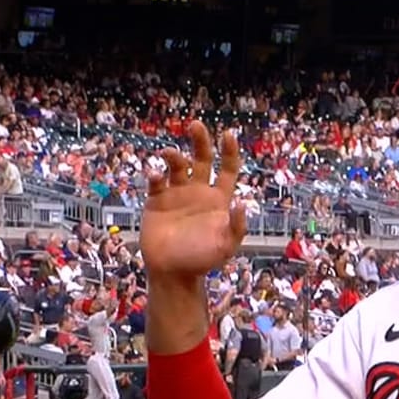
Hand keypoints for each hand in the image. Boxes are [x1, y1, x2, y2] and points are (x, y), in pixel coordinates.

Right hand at [141, 121, 246, 279]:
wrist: (173, 273)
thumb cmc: (202, 260)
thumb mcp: (226, 246)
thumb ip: (237, 226)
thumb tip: (242, 203)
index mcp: (218, 198)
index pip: (227, 168)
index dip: (229, 150)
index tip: (227, 134)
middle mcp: (198, 191)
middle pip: (201, 157)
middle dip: (199, 140)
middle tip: (195, 124)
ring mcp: (177, 193)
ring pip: (177, 165)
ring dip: (174, 155)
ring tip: (169, 154)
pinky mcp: (157, 200)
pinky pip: (156, 181)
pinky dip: (155, 174)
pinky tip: (156, 175)